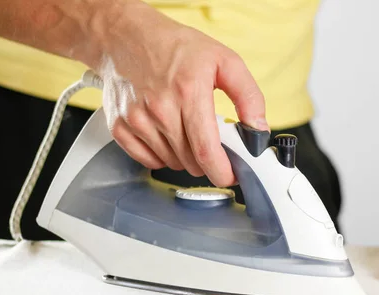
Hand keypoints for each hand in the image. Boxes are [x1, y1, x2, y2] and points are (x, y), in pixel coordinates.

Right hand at [91, 1, 266, 185]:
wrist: (126, 36)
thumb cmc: (176, 47)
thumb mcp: (224, 60)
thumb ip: (249, 96)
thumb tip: (258, 130)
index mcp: (189, 92)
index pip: (206, 151)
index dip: (222, 172)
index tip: (231, 175)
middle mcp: (159, 108)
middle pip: (191, 161)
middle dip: (208, 160)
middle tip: (211, 140)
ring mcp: (136, 119)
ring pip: (172, 163)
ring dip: (186, 157)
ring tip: (187, 129)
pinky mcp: (120, 126)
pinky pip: (148, 160)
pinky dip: (162, 155)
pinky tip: (167, 134)